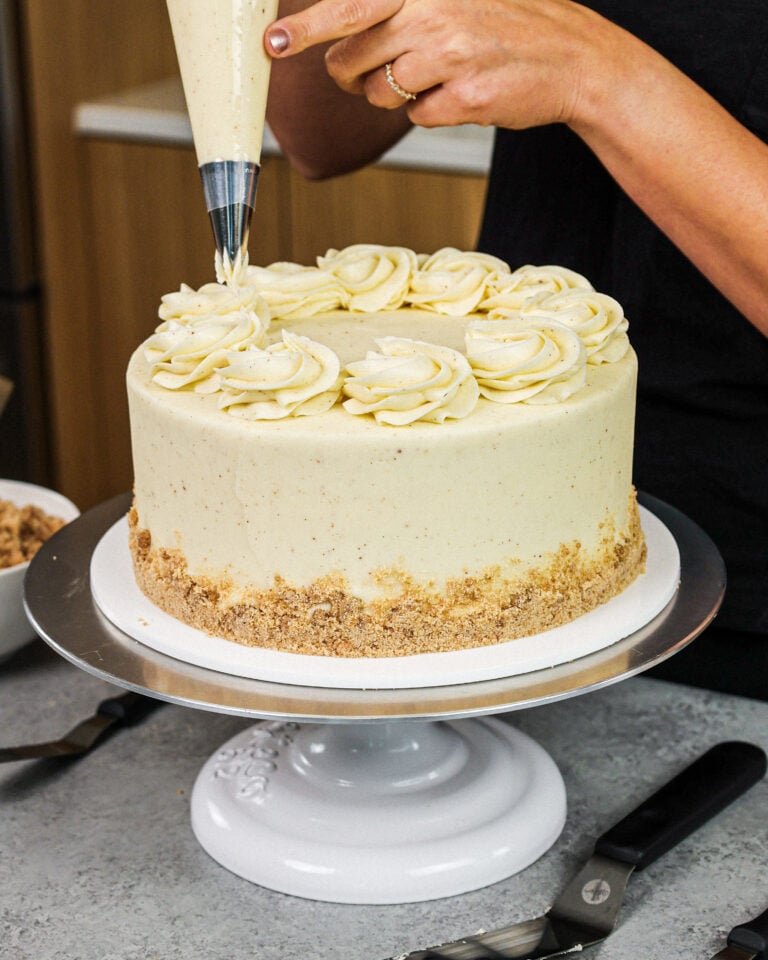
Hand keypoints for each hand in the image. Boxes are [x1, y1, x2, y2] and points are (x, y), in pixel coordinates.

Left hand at [265, 0, 627, 131]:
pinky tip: (463, 91)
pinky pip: (417, 118)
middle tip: (367, 72)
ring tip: (438, 74)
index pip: (350, 4)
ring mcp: (449, 57)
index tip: (274, 42)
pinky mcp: (464, 99)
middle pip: (353, 58)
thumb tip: (342, 30)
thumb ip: (400, 7)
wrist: (572, 57)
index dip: (307, 26)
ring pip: (381, 93)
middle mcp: (433, 12)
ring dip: (398, 93)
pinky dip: (432, 112)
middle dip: (350, 73)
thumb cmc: (506, 26)